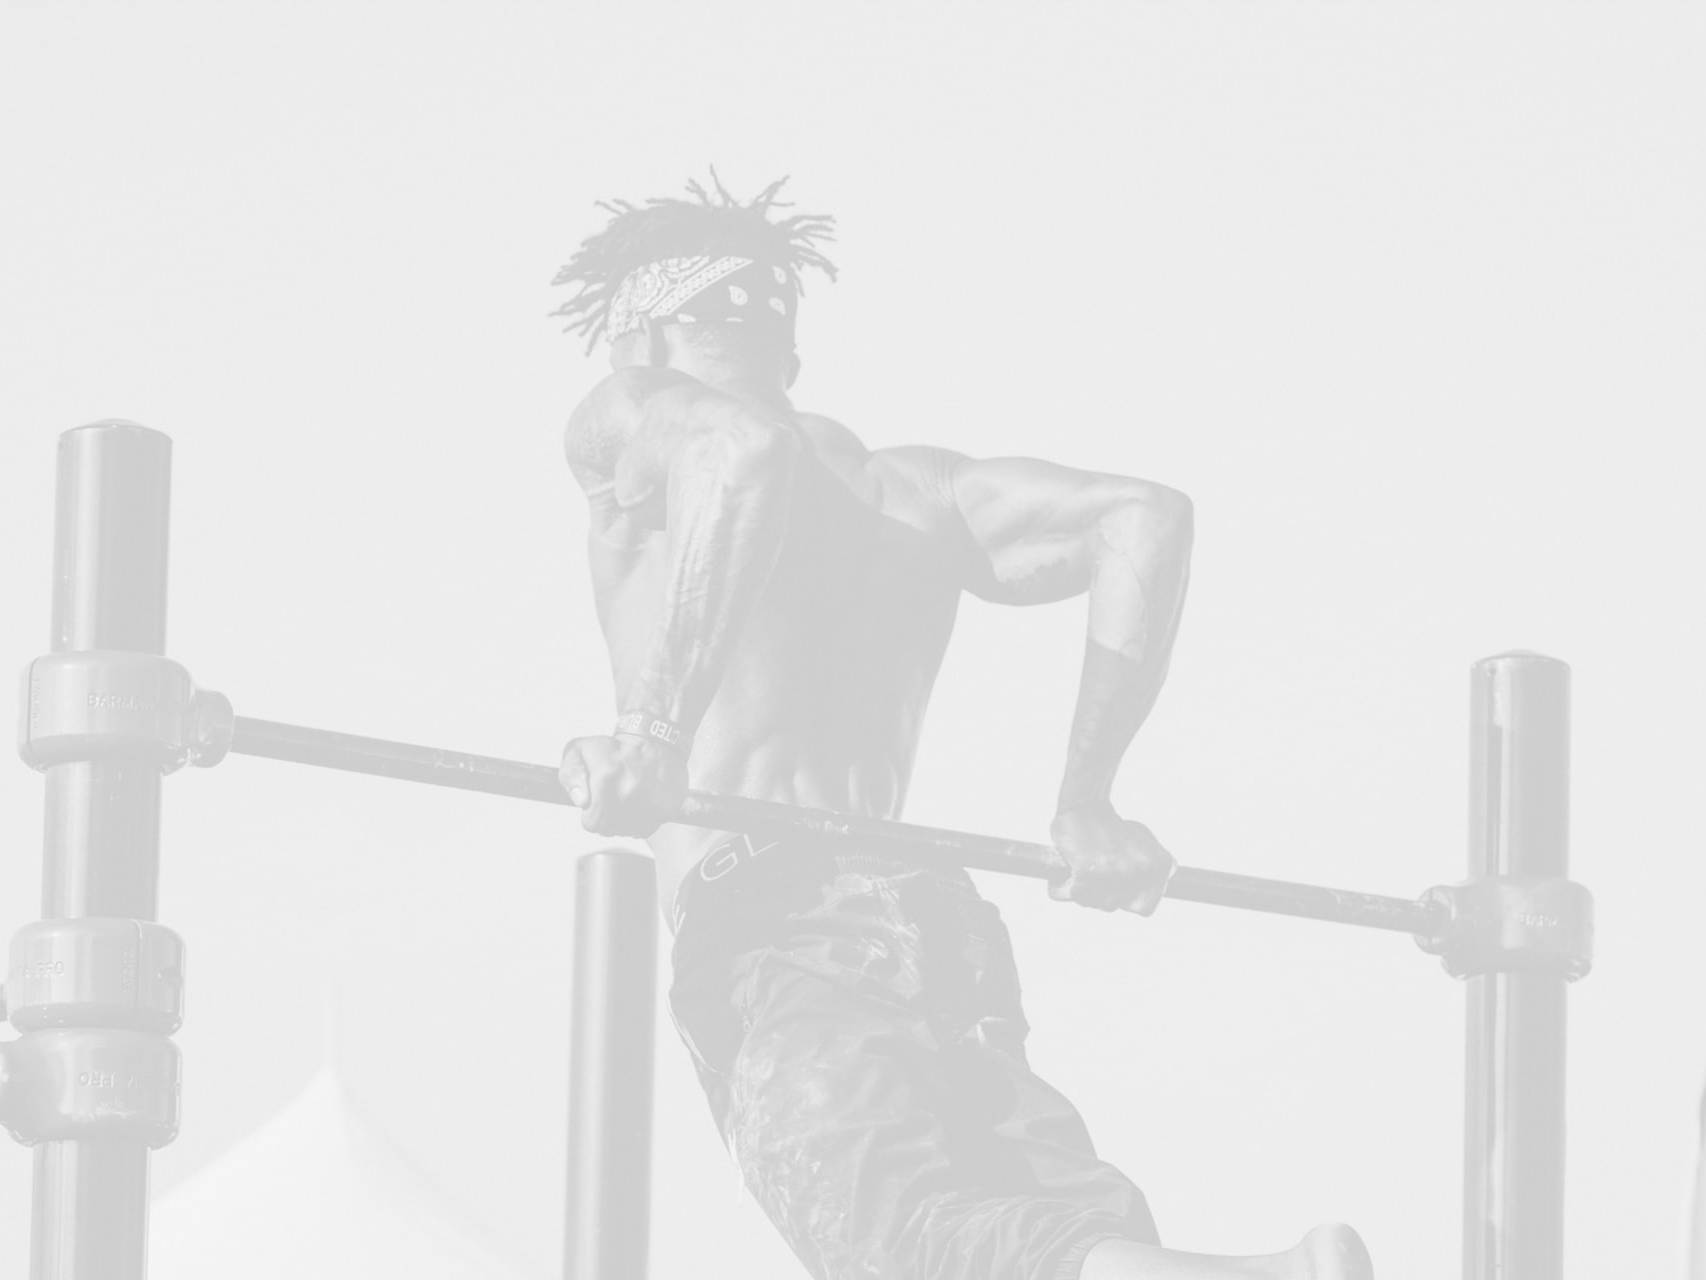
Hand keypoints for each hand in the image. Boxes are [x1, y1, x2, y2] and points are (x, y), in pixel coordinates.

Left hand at [558, 734, 687, 836]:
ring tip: (626, 799)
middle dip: (606, 818)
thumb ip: (571, 776)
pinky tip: (639, 803)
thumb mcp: (579, 751)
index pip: (591, 823)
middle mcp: (629, 793)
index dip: (591, 814)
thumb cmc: (614, 750)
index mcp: (606, 779)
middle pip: (608, 830)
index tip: (596, 801)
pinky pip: (645, 829)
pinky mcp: (666, 809)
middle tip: (610, 799)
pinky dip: (641, 821)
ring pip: (626, 832)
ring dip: (623, 821)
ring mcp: (650, 803)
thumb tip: (581, 801)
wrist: (654, 743)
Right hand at [1048, 801, 1175, 914]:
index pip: (1144, 909)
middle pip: (1114, 906)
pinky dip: (1064, 886)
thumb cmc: (1114, 827)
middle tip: (1096, 870)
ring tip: (1084, 867)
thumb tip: (1160, 884)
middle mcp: (1140, 872)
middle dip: (1101, 892)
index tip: (1118, 884)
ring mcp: (1115, 874)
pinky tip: (1070, 868)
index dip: (1127, 899)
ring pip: (1094, 903)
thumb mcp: (1147, 844)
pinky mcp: (1087, 874)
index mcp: (1159, 866)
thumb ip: (1157, 869)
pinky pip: (1074, 895)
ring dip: (1084, 890)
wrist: (1086, 805)